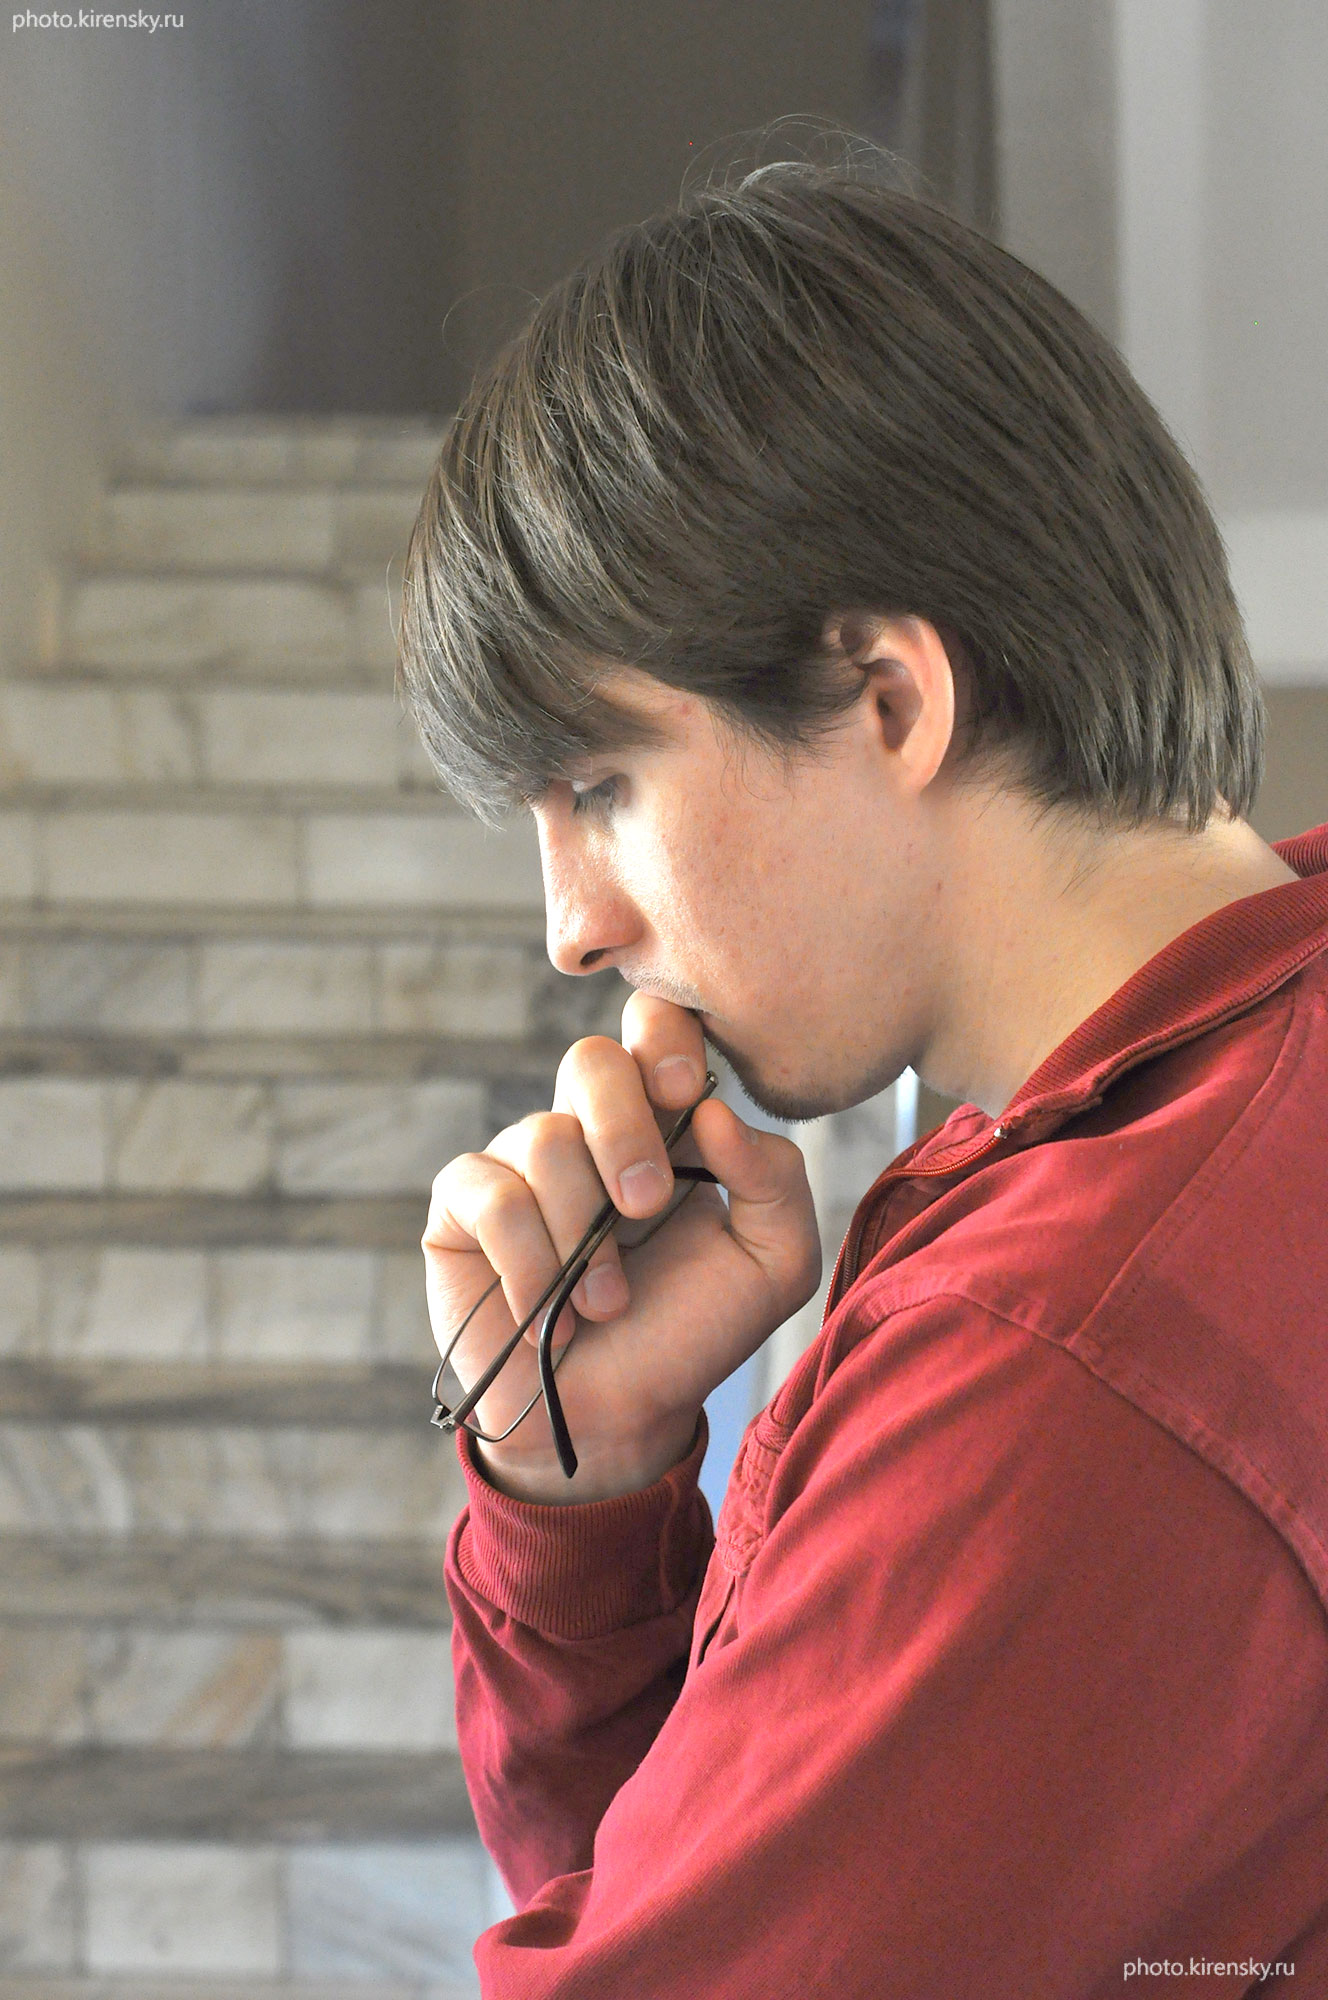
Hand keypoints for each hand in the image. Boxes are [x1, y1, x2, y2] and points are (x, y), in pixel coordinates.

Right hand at [421, 993, 821, 1503]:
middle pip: (590, 1060)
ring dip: (584, 1235)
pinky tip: (548, 1314)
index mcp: (664, 1122)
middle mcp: (587, 1129)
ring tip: (606, 1303)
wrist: (618, 1420)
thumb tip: (714, 1112)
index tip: (685, 1089)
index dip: (664, 1034)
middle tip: (648, 1206)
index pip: (654, 1027)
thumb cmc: (691, 1333)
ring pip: (544, 1140)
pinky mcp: (461, 1208)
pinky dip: (528, 1261)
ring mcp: (520, 1163)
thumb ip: (774, 1178)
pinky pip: (488, 1193)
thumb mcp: (773, 1264)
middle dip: (625, 1130)